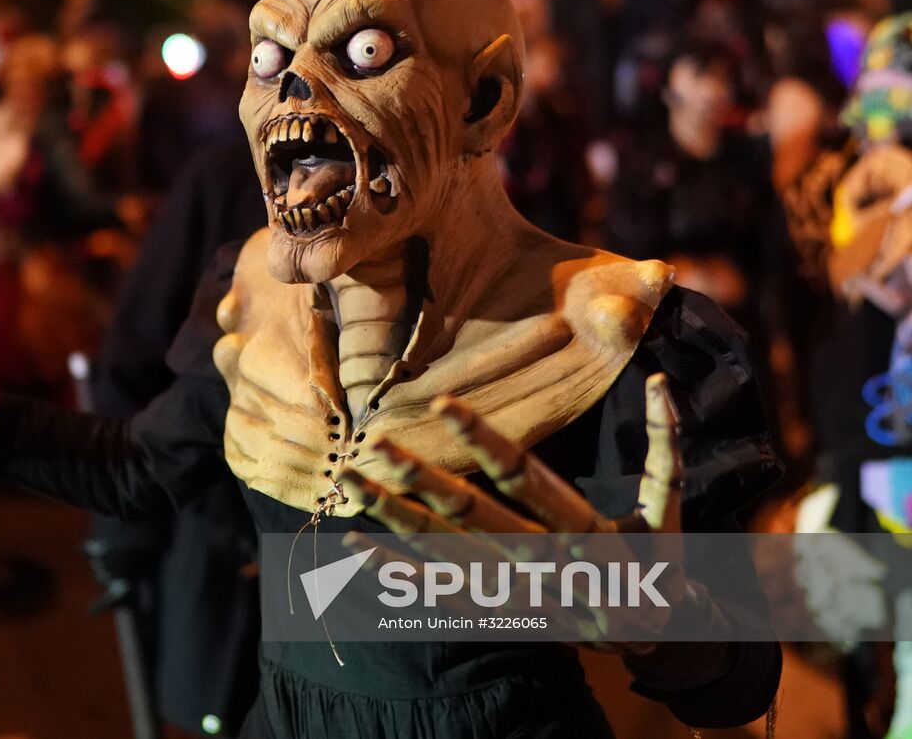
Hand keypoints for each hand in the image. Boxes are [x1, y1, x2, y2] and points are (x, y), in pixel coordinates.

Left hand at [339, 373, 683, 653]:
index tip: (444, 404)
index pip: (528, 479)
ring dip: (396, 518)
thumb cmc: (660, 560)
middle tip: (378, 444)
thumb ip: (666, 447)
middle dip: (424, 480)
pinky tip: (357, 542)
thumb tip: (662, 381)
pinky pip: (441, 591)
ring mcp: (519, 593)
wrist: (659, 639)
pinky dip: (399, 570)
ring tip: (350, 482)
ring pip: (447, 553)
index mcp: (587, 534)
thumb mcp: (670, 509)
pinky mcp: (502, 612)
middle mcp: (545, 565)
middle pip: (475, 517)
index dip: (486, 442)